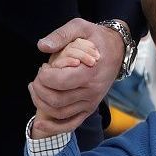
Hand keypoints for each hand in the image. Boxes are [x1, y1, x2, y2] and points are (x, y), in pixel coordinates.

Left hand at [29, 18, 124, 134]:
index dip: (44, 76)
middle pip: (56, 99)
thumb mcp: (81, 26)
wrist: (117, 50)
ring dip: (41, 102)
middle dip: (39, 88)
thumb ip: (61, 35)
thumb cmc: (96, 38)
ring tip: (38, 87)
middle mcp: (92, 91)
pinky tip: (39, 124)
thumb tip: (42, 46)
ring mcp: (91, 102)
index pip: (60, 82)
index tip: (44, 67)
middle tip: (39, 76)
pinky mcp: (89, 108)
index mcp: (91, 72)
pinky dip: (54, 128)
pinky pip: (70, 124)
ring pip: (59, 112)